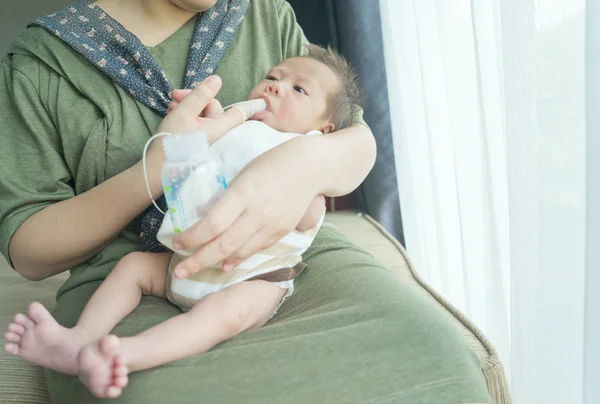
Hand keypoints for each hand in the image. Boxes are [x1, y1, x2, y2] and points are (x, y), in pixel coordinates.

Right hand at [142, 75, 243, 196]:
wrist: (157, 166)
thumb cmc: (172, 140)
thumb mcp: (184, 112)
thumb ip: (200, 95)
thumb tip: (217, 79)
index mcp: (219, 126)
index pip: (240, 112)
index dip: (252, 105)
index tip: (265, 102)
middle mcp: (215, 131)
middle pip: (213, 106)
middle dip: (195, 97)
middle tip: (175, 95)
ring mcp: (206, 135)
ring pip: (201, 111)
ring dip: (187, 104)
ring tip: (171, 105)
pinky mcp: (196, 138)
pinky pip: (195, 120)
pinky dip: (185, 113)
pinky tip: (171, 112)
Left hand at [170, 136, 325, 278]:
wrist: (311, 167)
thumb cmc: (271, 163)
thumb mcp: (243, 175)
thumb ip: (227, 198)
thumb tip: (204, 220)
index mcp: (244, 193)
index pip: (212, 224)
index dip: (191, 238)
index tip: (176, 243)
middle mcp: (258, 213)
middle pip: (223, 244)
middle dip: (198, 261)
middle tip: (179, 272)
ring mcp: (272, 225)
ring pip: (239, 252)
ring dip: (215, 263)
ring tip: (197, 269)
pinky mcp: (282, 232)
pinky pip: (255, 250)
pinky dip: (238, 258)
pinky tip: (226, 264)